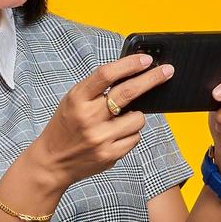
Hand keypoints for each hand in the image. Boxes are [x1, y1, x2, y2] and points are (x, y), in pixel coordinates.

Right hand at [25, 53, 175, 192]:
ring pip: (138, 119)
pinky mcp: (109, 155)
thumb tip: (132, 74)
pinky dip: (130, 134)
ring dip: (136, 116)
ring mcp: (100, 138)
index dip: (129, 64)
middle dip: (152, 79)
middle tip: (167, 71)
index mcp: (77, 99)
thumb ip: (97, 89)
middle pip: (128, 93)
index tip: (146, 59)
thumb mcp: (73, 101)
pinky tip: (116, 136)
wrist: (53, 162)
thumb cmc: (66, 126)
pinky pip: (135, 138)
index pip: (106, 74)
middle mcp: (88, 118)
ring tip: (120, 120)